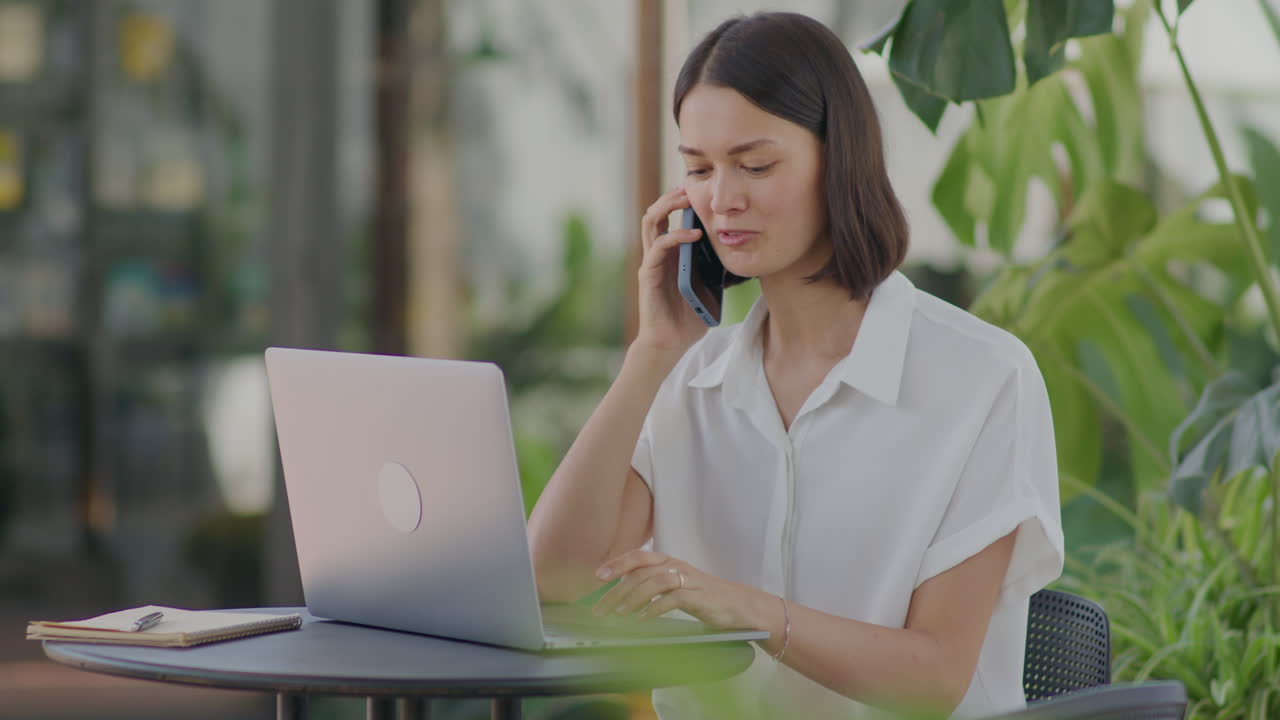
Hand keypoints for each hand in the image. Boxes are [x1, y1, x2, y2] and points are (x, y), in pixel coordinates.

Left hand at [592, 550, 766, 630]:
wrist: (739, 605)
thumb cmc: (704, 598)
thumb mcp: (675, 587)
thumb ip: (652, 586)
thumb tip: (621, 594)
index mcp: (669, 561)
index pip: (638, 557)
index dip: (617, 564)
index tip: (598, 576)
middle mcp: (676, 566)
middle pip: (640, 571)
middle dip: (617, 588)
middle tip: (601, 607)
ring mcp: (688, 579)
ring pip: (653, 582)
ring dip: (633, 598)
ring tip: (619, 614)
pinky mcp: (698, 596)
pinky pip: (672, 599)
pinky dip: (655, 608)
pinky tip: (643, 619)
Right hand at [633, 187, 711, 359]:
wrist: (671, 343)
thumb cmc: (690, 317)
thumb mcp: (710, 287)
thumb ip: (717, 268)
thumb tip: (744, 251)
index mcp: (671, 254)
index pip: (670, 217)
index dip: (681, 200)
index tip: (701, 188)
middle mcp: (658, 253)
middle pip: (656, 212)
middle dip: (672, 196)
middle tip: (691, 186)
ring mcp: (652, 262)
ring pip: (651, 222)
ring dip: (668, 206)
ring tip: (686, 199)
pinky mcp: (649, 273)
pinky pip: (659, 246)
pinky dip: (676, 235)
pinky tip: (695, 234)